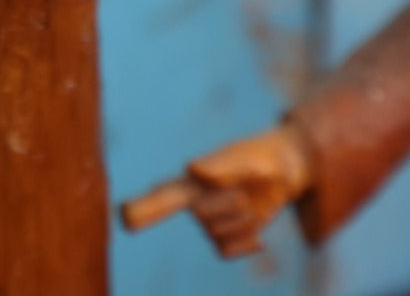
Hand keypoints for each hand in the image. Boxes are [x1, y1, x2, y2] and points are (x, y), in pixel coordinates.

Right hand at [119, 122, 312, 257]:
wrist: (286, 172)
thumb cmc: (262, 158)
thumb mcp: (247, 158)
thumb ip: (221, 165)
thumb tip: (192, 169)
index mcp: (194, 180)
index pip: (163, 196)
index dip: (143, 208)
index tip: (123, 217)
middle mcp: (196, 202)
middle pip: (203, 218)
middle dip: (228, 207)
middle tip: (245, 191)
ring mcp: (211, 222)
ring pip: (218, 236)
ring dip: (241, 221)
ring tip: (250, 201)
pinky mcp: (227, 238)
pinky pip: (228, 252)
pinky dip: (246, 244)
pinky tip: (258, 234)